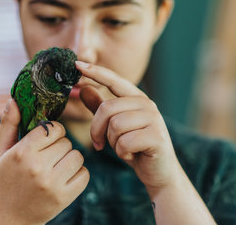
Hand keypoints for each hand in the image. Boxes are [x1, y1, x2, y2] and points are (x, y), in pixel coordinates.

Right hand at [0, 99, 89, 224]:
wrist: (11, 218)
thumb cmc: (7, 180)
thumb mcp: (1, 152)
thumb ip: (8, 124)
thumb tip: (13, 98)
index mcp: (22, 153)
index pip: (52, 128)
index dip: (52, 131)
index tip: (46, 140)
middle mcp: (37, 167)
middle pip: (66, 141)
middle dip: (60, 146)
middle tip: (49, 156)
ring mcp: (52, 183)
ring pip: (77, 156)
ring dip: (71, 159)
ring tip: (57, 167)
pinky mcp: (64, 197)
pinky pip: (85, 174)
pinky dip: (78, 174)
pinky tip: (64, 178)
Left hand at [75, 61, 181, 190]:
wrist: (159, 172)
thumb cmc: (135, 148)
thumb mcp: (114, 127)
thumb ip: (100, 108)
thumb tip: (83, 89)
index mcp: (136, 98)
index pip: (114, 80)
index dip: (96, 72)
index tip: (77, 63)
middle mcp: (147, 104)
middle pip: (107, 108)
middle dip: (97, 129)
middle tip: (98, 144)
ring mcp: (154, 119)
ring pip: (115, 125)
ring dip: (112, 143)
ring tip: (123, 148)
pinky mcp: (156, 136)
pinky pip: (125, 142)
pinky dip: (122, 152)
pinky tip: (131, 155)